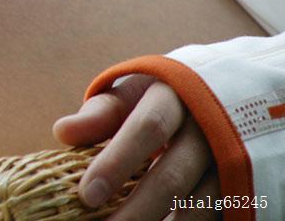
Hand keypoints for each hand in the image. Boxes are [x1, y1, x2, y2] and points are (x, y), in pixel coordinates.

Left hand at [53, 74, 219, 219]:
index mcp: (175, 96)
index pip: (146, 129)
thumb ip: (100, 114)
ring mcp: (230, 160)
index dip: (115, 163)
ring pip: (198, 205)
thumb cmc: (161, 97)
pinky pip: (215, 215)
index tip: (86, 195)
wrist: (225, 94)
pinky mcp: (241, 185)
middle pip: (171, 176)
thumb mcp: (131, 94)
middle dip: (135, 210)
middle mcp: (208, 128)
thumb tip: (62, 132)